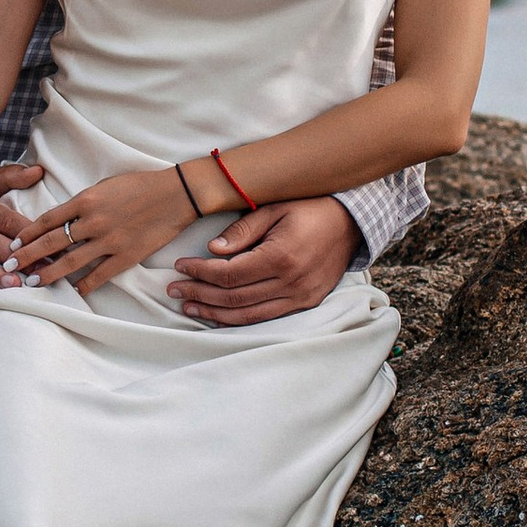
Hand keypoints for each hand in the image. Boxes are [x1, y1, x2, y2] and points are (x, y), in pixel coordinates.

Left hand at [8, 166, 197, 296]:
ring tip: (33, 281)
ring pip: (70, 261)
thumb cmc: (140, 184)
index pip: (48, 219)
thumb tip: (63, 218)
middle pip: (52, 242)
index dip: (28, 233)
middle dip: (28, 255)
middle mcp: (92, 221)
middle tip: (11, 265)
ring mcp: (109, 241)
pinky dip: (85, 285)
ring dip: (49, 273)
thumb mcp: (105, 185)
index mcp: (86, 200)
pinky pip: (100, 275)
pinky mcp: (126, 256)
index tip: (15, 243)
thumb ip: (83, 202)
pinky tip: (74, 291)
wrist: (176, 194)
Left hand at [169, 195, 357, 325]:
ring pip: (248, 315)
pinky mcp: (306, 303)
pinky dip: (239, 319)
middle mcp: (290, 283)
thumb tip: (212, 249)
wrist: (351, 222)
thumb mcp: (274, 208)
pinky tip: (219, 314)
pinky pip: (266, 318)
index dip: (200, 273)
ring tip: (189, 305)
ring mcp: (300, 297)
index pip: (229, 273)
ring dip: (214, 312)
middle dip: (200, 294)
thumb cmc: (310, 208)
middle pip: (234, 298)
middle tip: (174, 289)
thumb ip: (243, 229)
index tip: (179, 266)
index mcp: (280, 257)